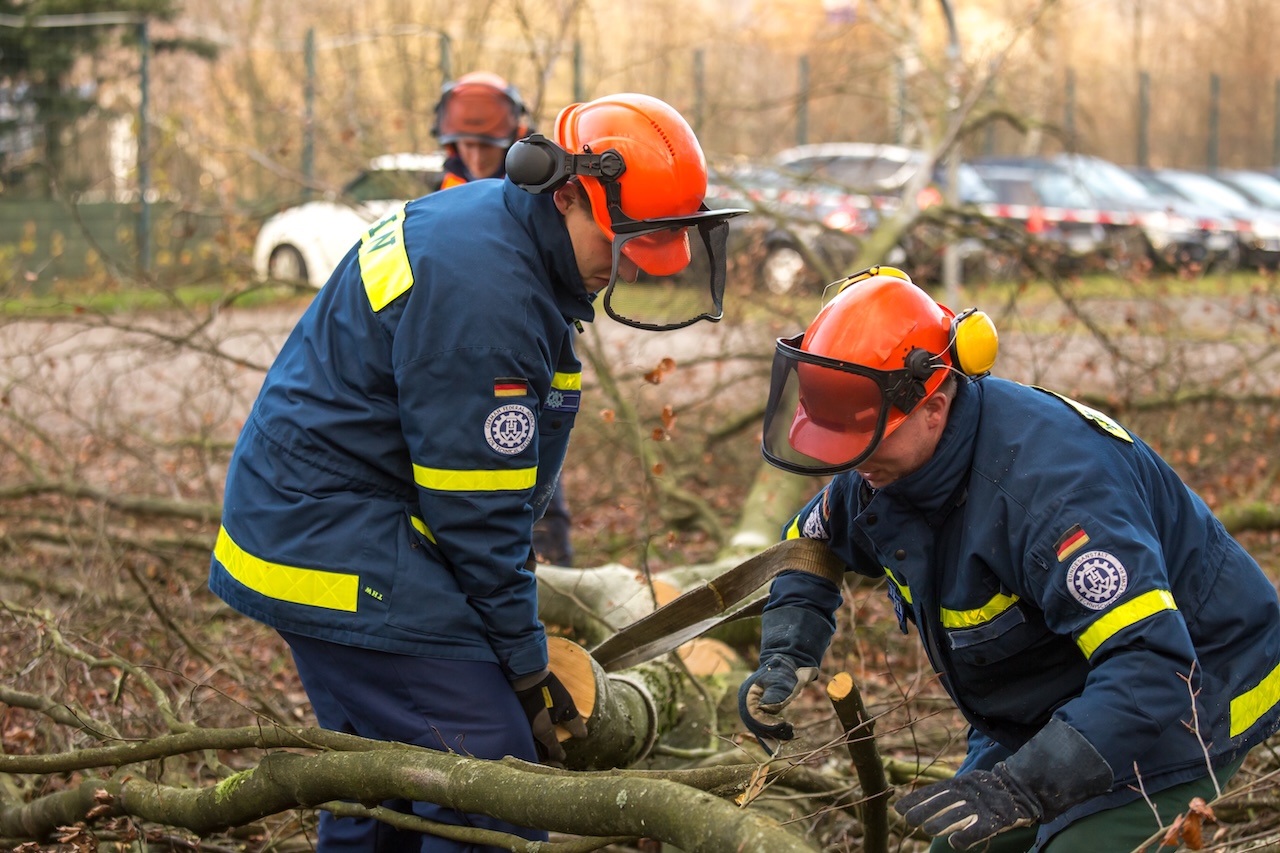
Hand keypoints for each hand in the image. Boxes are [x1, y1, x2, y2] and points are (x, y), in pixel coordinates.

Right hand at [513, 669, 586, 767]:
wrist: (524, 675)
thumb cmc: (547, 689)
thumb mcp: (566, 704)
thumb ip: (574, 721)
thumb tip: (583, 736)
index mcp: (542, 731)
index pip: (551, 750)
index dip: (558, 756)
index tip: (563, 760)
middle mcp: (530, 734)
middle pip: (538, 754)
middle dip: (547, 761)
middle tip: (556, 764)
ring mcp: (521, 728)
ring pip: (529, 747)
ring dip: (538, 753)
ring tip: (546, 755)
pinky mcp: (516, 722)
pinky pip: (524, 738)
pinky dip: (531, 744)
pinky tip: (536, 742)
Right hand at [737, 654, 817, 751]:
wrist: (786, 666)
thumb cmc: (784, 673)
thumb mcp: (780, 681)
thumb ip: (773, 694)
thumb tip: (765, 707)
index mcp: (747, 694)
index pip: (753, 716)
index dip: (767, 724)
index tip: (783, 725)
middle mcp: (747, 703)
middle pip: (754, 725)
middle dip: (771, 732)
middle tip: (789, 732)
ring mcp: (752, 708)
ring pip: (758, 728)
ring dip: (773, 734)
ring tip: (789, 733)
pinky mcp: (759, 712)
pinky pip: (763, 726)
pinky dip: (772, 732)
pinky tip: (785, 734)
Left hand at [893, 766, 1039, 849]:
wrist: (1023, 788)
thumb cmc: (988, 791)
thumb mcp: (967, 788)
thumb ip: (948, 797)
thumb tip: (921, 808)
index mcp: (961, 783)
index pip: (935, 791)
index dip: (917, 799)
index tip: (899, 808)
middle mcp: (970, 792)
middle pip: (944, 801)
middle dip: (925, 810)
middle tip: (908, 821)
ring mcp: (983, 805)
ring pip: (960, 813)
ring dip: (942, 822)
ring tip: (926, 830)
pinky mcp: (998, 818)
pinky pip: (981, 829)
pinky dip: (967, 836)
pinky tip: (954, 844)